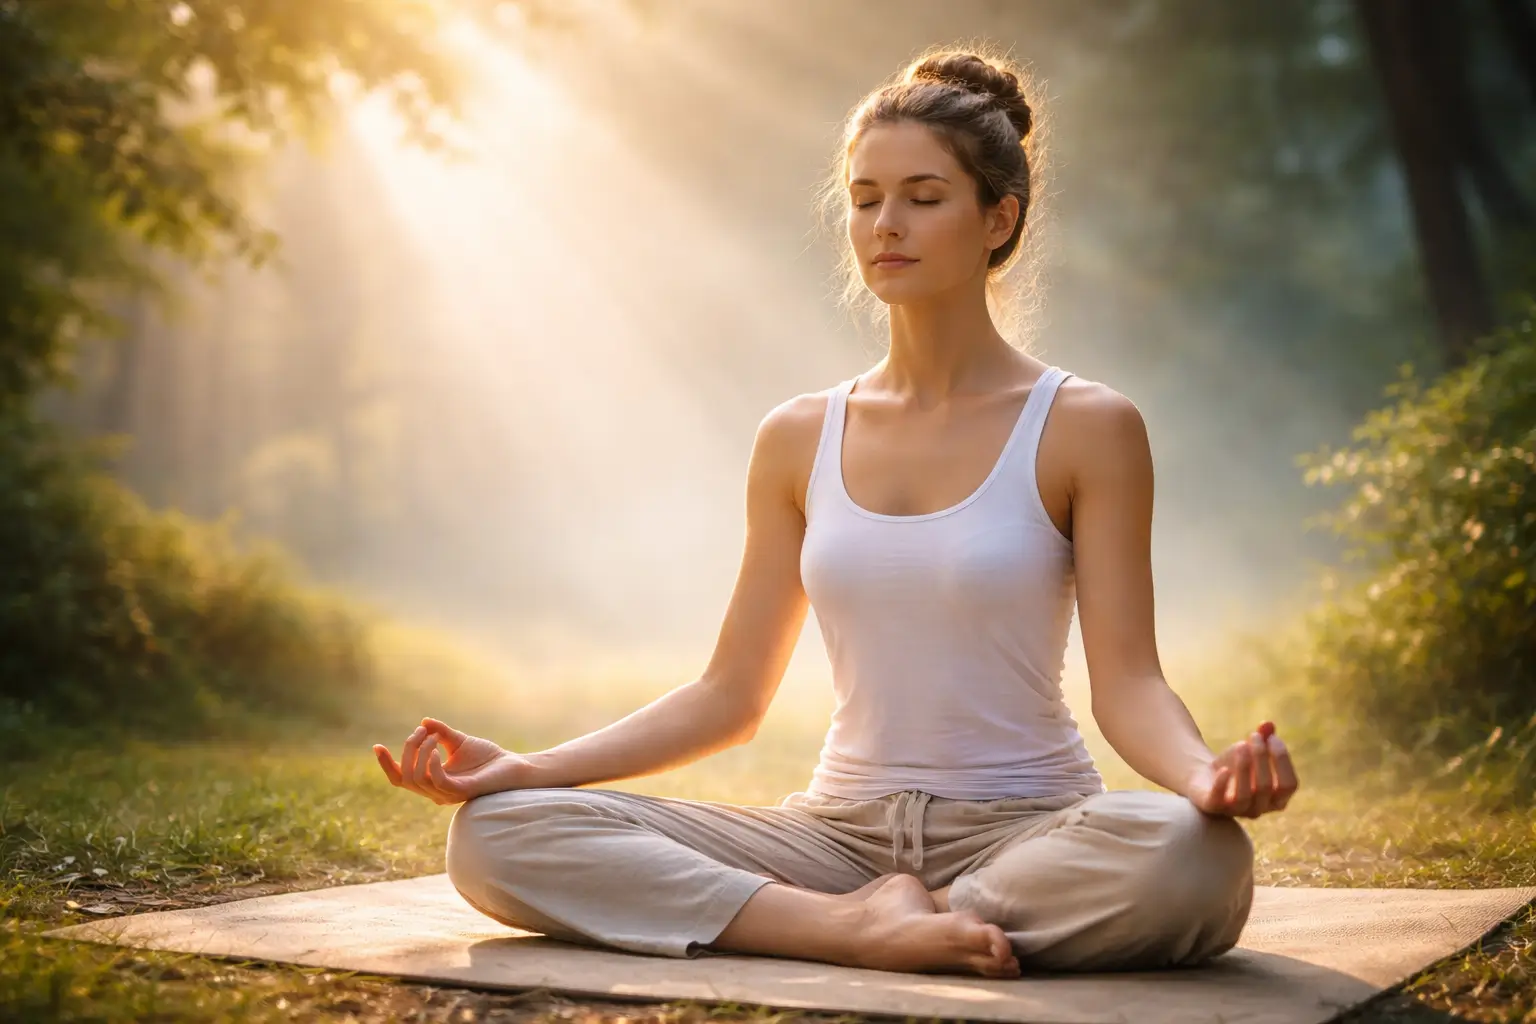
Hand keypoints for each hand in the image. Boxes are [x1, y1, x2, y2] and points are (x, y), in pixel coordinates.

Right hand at [373, 718, 536, 804]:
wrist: (513, 766)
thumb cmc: (488, 757)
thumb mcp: (459, 741)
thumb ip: (441, 733)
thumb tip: (424, 722)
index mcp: (432, 781)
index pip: (401, 779)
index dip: (387, 765)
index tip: (377, 745)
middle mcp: (436, 792)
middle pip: (405, 777)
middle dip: (407, 751)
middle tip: (420, 732)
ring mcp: (448, 794)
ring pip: (417, 779)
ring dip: (420, 752)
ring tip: (432, 736)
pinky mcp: (461, 791)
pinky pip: (438, 781)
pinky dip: (432, 763)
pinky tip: (436, 748)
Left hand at [1184, 721, 1297, 818]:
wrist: (1204, 777)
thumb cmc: (1235, 764)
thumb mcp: (1250, 749)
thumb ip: (1262, 738)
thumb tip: (1268, 724)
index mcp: (1276, 799)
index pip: (1289, 785)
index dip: (1283, 761)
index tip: (1271, 737)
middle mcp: (1259, 809)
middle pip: (1266, 787)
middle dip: (1261, 757)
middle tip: (1253, 735)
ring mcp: (1236, 811)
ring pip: (1244, 795)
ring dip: (1244, 767)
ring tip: (1240, 744)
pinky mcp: (1212, 807)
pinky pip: (1218, 801)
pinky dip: (1222, 784)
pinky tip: (1224, 768)